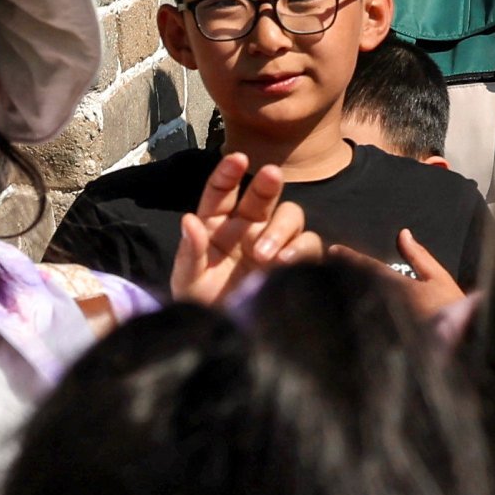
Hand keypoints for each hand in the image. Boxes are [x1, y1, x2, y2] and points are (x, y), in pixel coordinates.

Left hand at [170, 152, 314, 303]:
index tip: (236, 159)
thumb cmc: (201, 303)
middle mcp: (248, 227)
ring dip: (280, 228)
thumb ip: (190, 251)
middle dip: (267, 183)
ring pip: (290, 216)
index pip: (222, 192)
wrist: (227, 335)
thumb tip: (189, 220)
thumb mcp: (187, 280)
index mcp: (217, 225)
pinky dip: (300, 247)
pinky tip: (284, 262)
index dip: (229, 173)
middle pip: (263, 195)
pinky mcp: (294, 262)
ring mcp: (274, 243)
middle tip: (270, 175)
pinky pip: (307, 244)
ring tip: (263, 254)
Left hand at [326, 231, 472, 336]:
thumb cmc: (451, 308)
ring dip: (352, 297)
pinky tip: (358, 318)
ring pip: (360, 306)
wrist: (459, 343)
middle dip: (346, 278)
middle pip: (358, 287)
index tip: (333, 250)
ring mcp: (381, 324)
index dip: (349, 257)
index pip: (368, 267)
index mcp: (395, 286)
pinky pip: (367, 325)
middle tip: (331, 269)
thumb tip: (403, 235)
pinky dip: (362, 317)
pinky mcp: (383, 342)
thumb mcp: (438, 278)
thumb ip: (418, 256)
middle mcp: (383, 304)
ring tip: (342, 291)